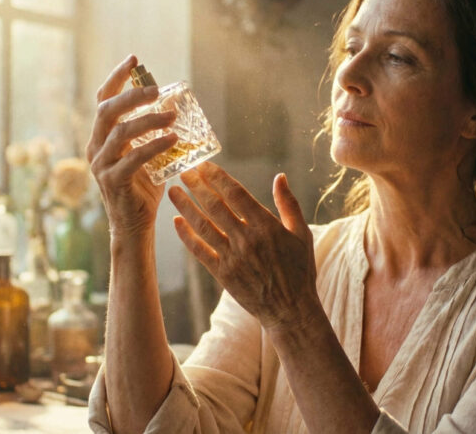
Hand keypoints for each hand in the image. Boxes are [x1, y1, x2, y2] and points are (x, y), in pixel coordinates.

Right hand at [86, 55, 178, 240]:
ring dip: (148, 120)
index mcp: (101, 137)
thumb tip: (175, 107)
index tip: (134, 59)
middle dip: (131, 95)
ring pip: (120, 133)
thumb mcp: (145, 155)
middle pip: (107, 111)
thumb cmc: (142, 189)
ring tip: (172, 116)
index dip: (117, 78)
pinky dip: (154, 146)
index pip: (103, 100)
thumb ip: (151, 133)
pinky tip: (172, 138)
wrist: (134, 227)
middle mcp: (96, 148)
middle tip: (156, 89)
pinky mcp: (114, 182)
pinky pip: (133, 159)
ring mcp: (102, 165)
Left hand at [168, 162, 319, 331]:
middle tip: (183, 170)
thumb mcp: (302, 233)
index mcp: (266, 226)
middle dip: (197, 186)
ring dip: (186, 206)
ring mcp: (232, 257)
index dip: (218, 177)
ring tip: (173, 191)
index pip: (236, 193)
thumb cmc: (300, 270)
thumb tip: (279, 176)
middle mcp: (246, 239)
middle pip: (215, 206)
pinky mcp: (222, 274)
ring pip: (203, 226)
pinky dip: (186, 236)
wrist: (290, 310)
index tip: (205, 165)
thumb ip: (289, 204)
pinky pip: (200, 251)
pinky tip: (176, 222)